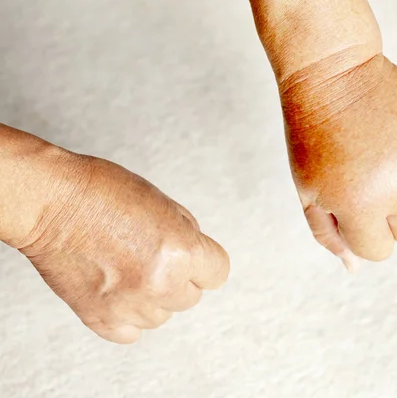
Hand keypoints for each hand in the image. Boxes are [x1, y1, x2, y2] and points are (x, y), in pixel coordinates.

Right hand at [14, 152, 228, 343]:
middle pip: (191, 297)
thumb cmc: (103, 192)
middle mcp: (160, 283)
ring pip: (161, 316)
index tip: (194, 259)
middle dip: (179, 279)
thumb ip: (187, 236)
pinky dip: (127, 317)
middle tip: (153, 258)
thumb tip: (197, 257)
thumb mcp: (164, 203)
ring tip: (129, 269)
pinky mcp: (100, 318)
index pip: (217, 273)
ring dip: (152, 298)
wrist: (50, 202)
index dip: (205, 263)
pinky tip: (118, 291)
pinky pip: (131, 332)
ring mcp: (129, 305)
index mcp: (181, 251)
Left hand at [280, 54, 396, 269]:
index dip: (361, 227)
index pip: (378, 251)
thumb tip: (356, 269)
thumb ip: (330, 236)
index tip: (351, 199)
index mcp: (360, 205)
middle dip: (391, 214)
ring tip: (396, 164)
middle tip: (372, 178)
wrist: (333, 75)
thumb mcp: (308, 190)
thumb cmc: (313, 136)